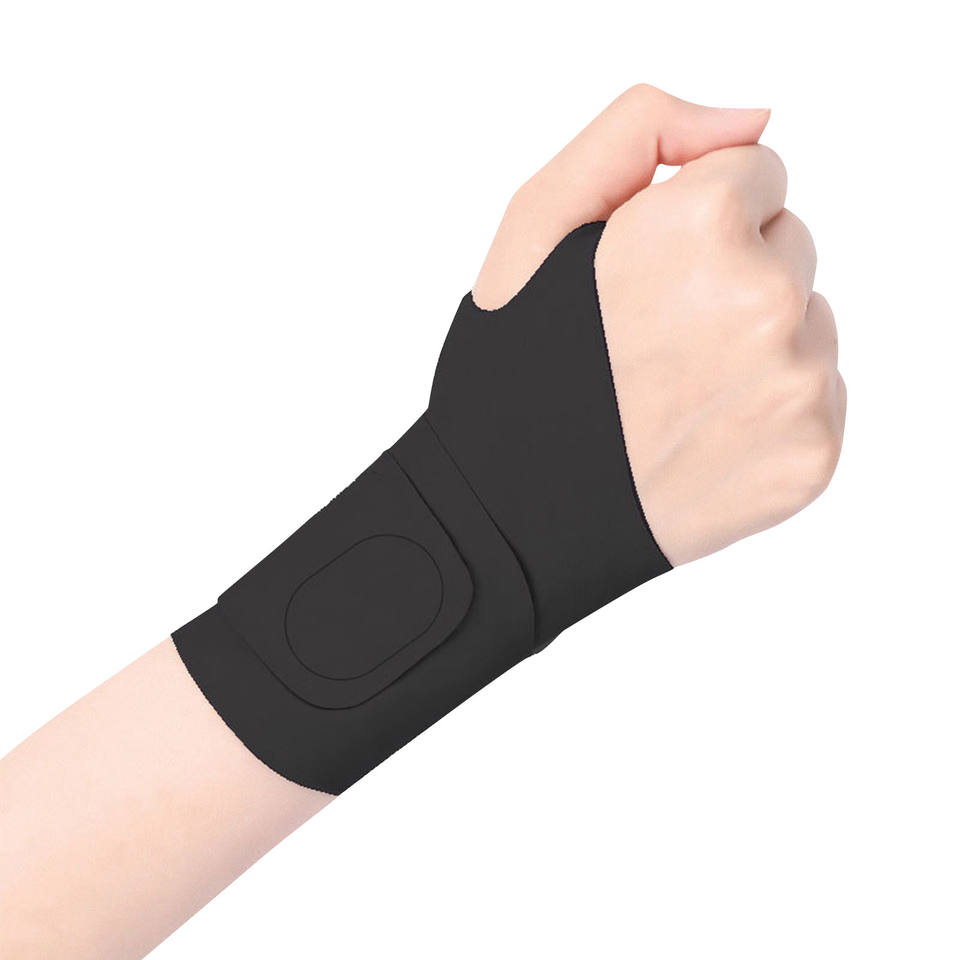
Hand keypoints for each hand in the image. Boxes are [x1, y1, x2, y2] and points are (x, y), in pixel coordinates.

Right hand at [474, 85, 844, 565]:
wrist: (512, 515)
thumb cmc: (517, 370)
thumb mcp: (534, 222)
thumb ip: (637, 131)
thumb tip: (749, 122)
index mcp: (699, 227)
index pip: (758, 171)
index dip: (693, 218)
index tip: (646, 273)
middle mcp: (765, 301)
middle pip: (789, 245)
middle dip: (729, 275)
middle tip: (651, 341)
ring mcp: (795, 385)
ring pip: (808, 321)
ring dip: (753, 344)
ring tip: (673, 393)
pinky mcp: (812, 455)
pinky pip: (817, 394)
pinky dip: (767, 409)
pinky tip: (699, 435)